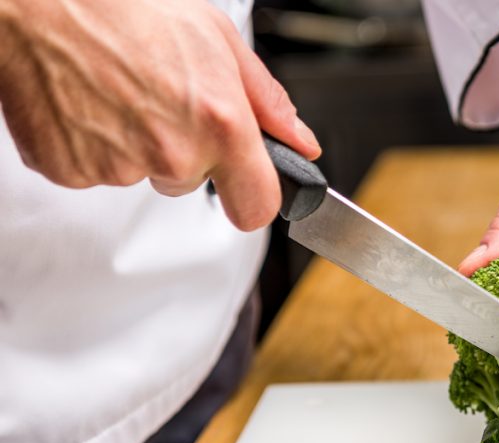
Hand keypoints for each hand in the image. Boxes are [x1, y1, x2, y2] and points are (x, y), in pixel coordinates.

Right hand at [0, 0, 319, 230]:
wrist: (38, 0)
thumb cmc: (124, 6)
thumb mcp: (218, 39)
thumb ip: (267, 102)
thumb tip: (301, 142)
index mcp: (220, 123)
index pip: (257, 207)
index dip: (252, 196)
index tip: (245, 186)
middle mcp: (173, 152)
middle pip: (190, 183)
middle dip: (182, 151)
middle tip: (157, 98)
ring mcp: (120, 167)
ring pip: (141, 174)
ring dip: (134, 144)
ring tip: (117, 91)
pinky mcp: (71, 171)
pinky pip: (94, 172)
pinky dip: (90, 145)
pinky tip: (87, 103)